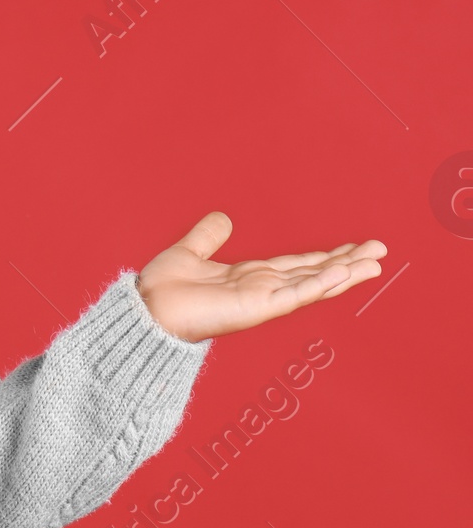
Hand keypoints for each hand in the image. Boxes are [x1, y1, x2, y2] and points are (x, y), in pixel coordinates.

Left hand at [135, 212, 386, 343]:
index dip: (325, 256)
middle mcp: (262, 289)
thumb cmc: (164, 288)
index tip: (354, 248)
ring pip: (313, 284)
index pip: (297, 266)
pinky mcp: (257, 307)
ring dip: (344, 273)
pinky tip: (343, 273)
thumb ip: (208, 236)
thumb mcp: (190, 252)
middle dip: (347, 263)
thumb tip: (224, 218)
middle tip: (380, 250)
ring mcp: (263, 300)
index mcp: (250, 277)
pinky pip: (294, 294)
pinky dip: (319, 284)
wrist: (147, 309)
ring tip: (375, 262)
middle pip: (314, 273)